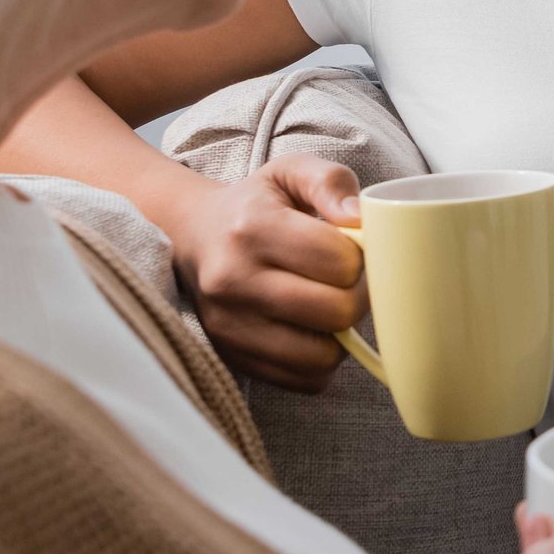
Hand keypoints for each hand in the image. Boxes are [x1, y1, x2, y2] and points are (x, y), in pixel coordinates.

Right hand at [168, 155, 367, 391]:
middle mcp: (234, 279)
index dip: (361, 256)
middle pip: (337, 311)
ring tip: (328, 306)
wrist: (192, 237)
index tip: (351, 250)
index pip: (340, 260)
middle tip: (348, 282)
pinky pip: (304, 381)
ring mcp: (229, 325)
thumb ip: (331, 182)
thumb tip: (359, 219)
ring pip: (323, 355)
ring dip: (340, 334)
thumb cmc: (254, 205)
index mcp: (252, 227)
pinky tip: (310, 330)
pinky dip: (319, 361)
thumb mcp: (289, 172)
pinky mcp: (233, 358)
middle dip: (357, 296)